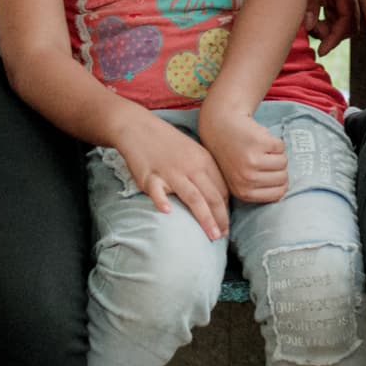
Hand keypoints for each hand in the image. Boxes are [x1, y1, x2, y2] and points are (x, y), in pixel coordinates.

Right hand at [112, 110, 236, 241]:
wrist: (139, 128)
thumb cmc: (168, 143)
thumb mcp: (194, 153)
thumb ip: (207, 173)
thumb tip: (220, 199)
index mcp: (204, 161)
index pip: (221, 190)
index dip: (225, 211)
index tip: (226, 226)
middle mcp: (191, 167)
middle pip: (212, 196)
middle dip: (220, 219)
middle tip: (223, 237)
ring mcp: (171, 172)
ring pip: (193, 197)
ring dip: (205, 218)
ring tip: (212, 235)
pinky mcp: (150, 176)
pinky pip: (157, 190)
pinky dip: (162, 200)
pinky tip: (167, 211)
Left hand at [199, 103, 289, 203]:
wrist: (220, 125)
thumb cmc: (233, 154)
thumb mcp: (238, 179)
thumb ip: (257, 190)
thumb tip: (282, 194)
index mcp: (243, 192)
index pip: (279, 193)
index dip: (279, 182)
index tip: (270, 172)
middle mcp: (247, 178)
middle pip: (283, 177)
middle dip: (278, 166)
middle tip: (262, 158)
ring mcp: (253, 160)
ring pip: (284, 162)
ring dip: (277, 154)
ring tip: (260, 149)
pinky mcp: (259, 142)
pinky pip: (281, 146)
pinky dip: (275, 141)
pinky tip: (259, 139)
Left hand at [299, 0, 354, 53]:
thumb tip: (309, 26)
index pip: (349, 17)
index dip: (337, 36)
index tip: (323, 49)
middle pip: (346, 20)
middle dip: (330, 31)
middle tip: (308, 32)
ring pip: (337, 14)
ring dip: (324, 24)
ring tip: (304, 21)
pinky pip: (329, 5)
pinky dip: (319, 14)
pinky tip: (305, 12)